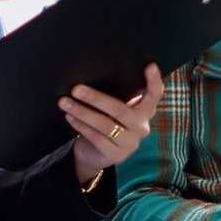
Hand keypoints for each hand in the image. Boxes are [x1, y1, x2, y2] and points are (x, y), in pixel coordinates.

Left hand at [59, 63, 163, 184]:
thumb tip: (93, 73)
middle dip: (95, 98)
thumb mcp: (113, 108)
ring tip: (65, 102)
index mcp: (144, 111)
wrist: (95, 154)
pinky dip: (81, 125)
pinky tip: (70, 117)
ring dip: (82, 112)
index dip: (154, 81)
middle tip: (76, 89)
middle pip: (120, 109)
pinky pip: (96, 137)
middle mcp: (142, 127)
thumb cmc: (105, 121)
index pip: (154, 95)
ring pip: (104, 124)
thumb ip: (115, 95)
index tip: (150, 65)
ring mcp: (130, 143)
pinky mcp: (116, 155)